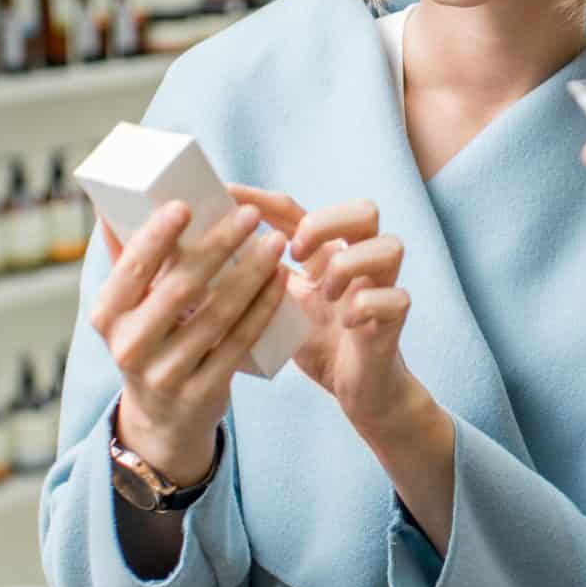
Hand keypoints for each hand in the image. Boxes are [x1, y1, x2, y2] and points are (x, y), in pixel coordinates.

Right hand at [90, 198, 288, 484]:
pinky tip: (279, 280)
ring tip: (275, 241)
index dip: (156, 237)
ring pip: (217, 315)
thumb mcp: (126, 308)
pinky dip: (262, 308)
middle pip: (180, 289)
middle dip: (218, 247)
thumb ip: (125, 258)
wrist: (162, 419)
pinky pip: (239, 342)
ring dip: (251, 274)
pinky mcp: (202, 392)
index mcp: (108, 315)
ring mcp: (166, 374)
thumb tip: (111, 202)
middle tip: (249, 214)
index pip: (131, 269)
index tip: (185, 205)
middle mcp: (130, 347)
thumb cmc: (149, 340)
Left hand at [231, 187, 456, 545]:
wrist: (359, 390)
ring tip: (326, 292)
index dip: (260, 200)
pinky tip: (347, 322)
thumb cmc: (317, 344)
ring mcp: (382, 287)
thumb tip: (190, 270)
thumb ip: (253, 282)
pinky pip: (395, 297)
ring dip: (350, 264)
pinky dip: (367, 305)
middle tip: (296, 252)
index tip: (226, 196)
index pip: (297, 210)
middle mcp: (360, 262)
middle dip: (326, 223)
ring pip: (389, 245)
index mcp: (326, 254)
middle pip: (365, 210)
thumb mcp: (277, 307)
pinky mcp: (395, 319)